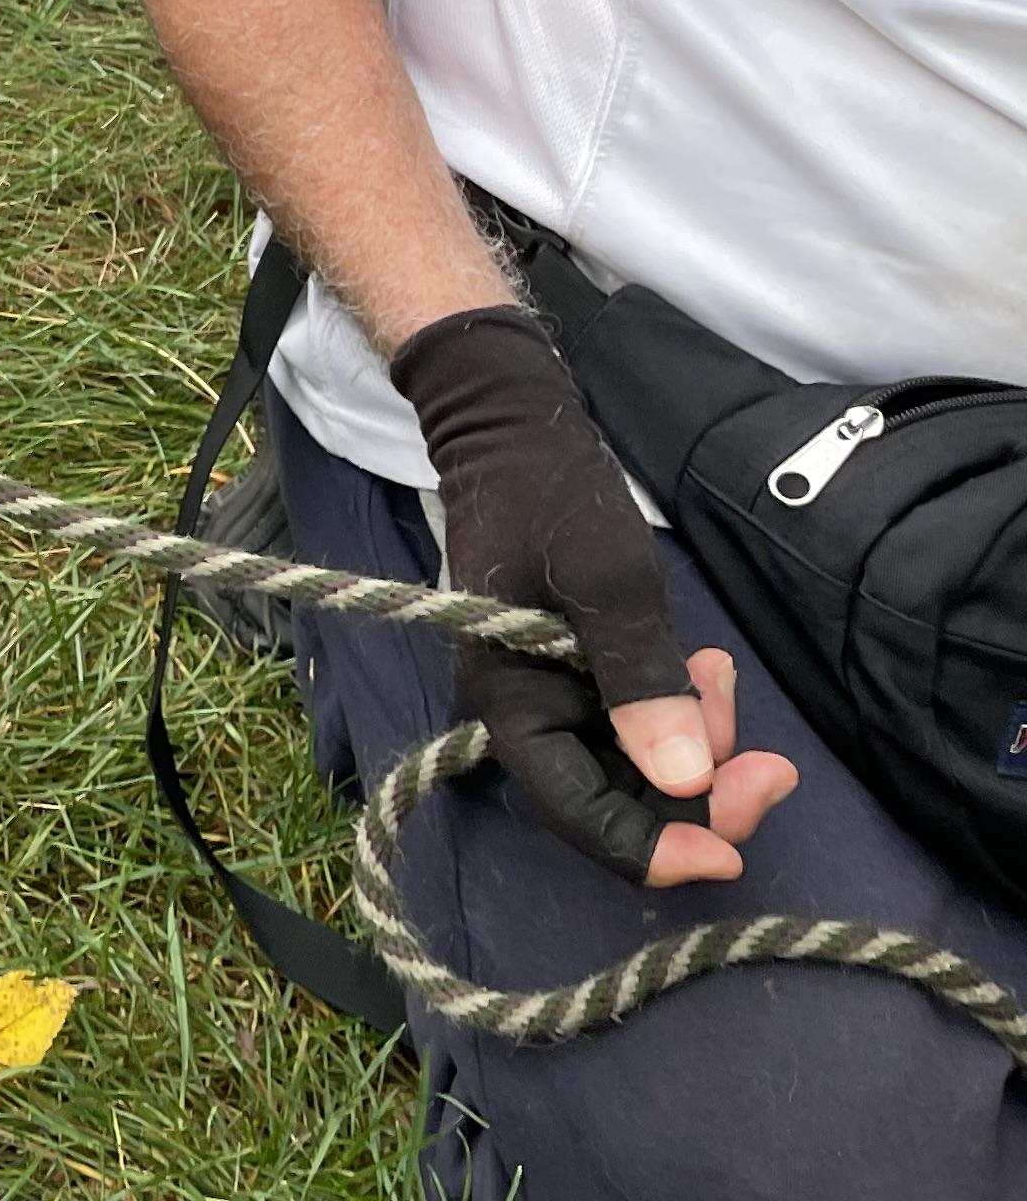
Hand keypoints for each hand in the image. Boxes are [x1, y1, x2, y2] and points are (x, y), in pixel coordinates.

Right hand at [393, 305, 801, 884]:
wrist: (515, 431)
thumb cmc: (552, 500)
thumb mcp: (608, 584)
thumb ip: (641, 682)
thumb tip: (685, 782)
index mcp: (512, 704)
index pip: (581, 815)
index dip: (656, 849)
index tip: (736, 854)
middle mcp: (528, 716)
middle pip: (617, 801)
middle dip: (701, 795)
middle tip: (773, 765)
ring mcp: (555, 696)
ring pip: (639, 768)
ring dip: (699, 746)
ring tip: (722, 675)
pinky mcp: (581, 675)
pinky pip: (641, 726)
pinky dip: (685, 712)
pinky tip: (708, 667)